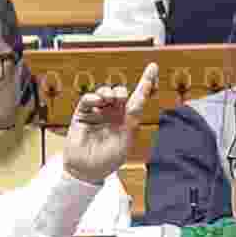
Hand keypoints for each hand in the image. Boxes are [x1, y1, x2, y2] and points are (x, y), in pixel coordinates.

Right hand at [64, 62, 158, 183]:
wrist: (87, 169)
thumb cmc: (108, 160)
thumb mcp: (126, 140)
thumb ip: (132, 120)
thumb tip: (137, 102)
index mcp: (127, 120)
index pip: (138, 98)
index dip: (146, 82)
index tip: (153, 67)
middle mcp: (114, 114)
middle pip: (121, 92)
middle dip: (121, 91)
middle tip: (118, 99)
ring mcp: (98, 113)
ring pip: (105, 92)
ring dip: (108, 92)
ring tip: (107, 100)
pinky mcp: (83, 114)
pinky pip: (88, 99)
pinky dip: (93, 97)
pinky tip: (96, 103)